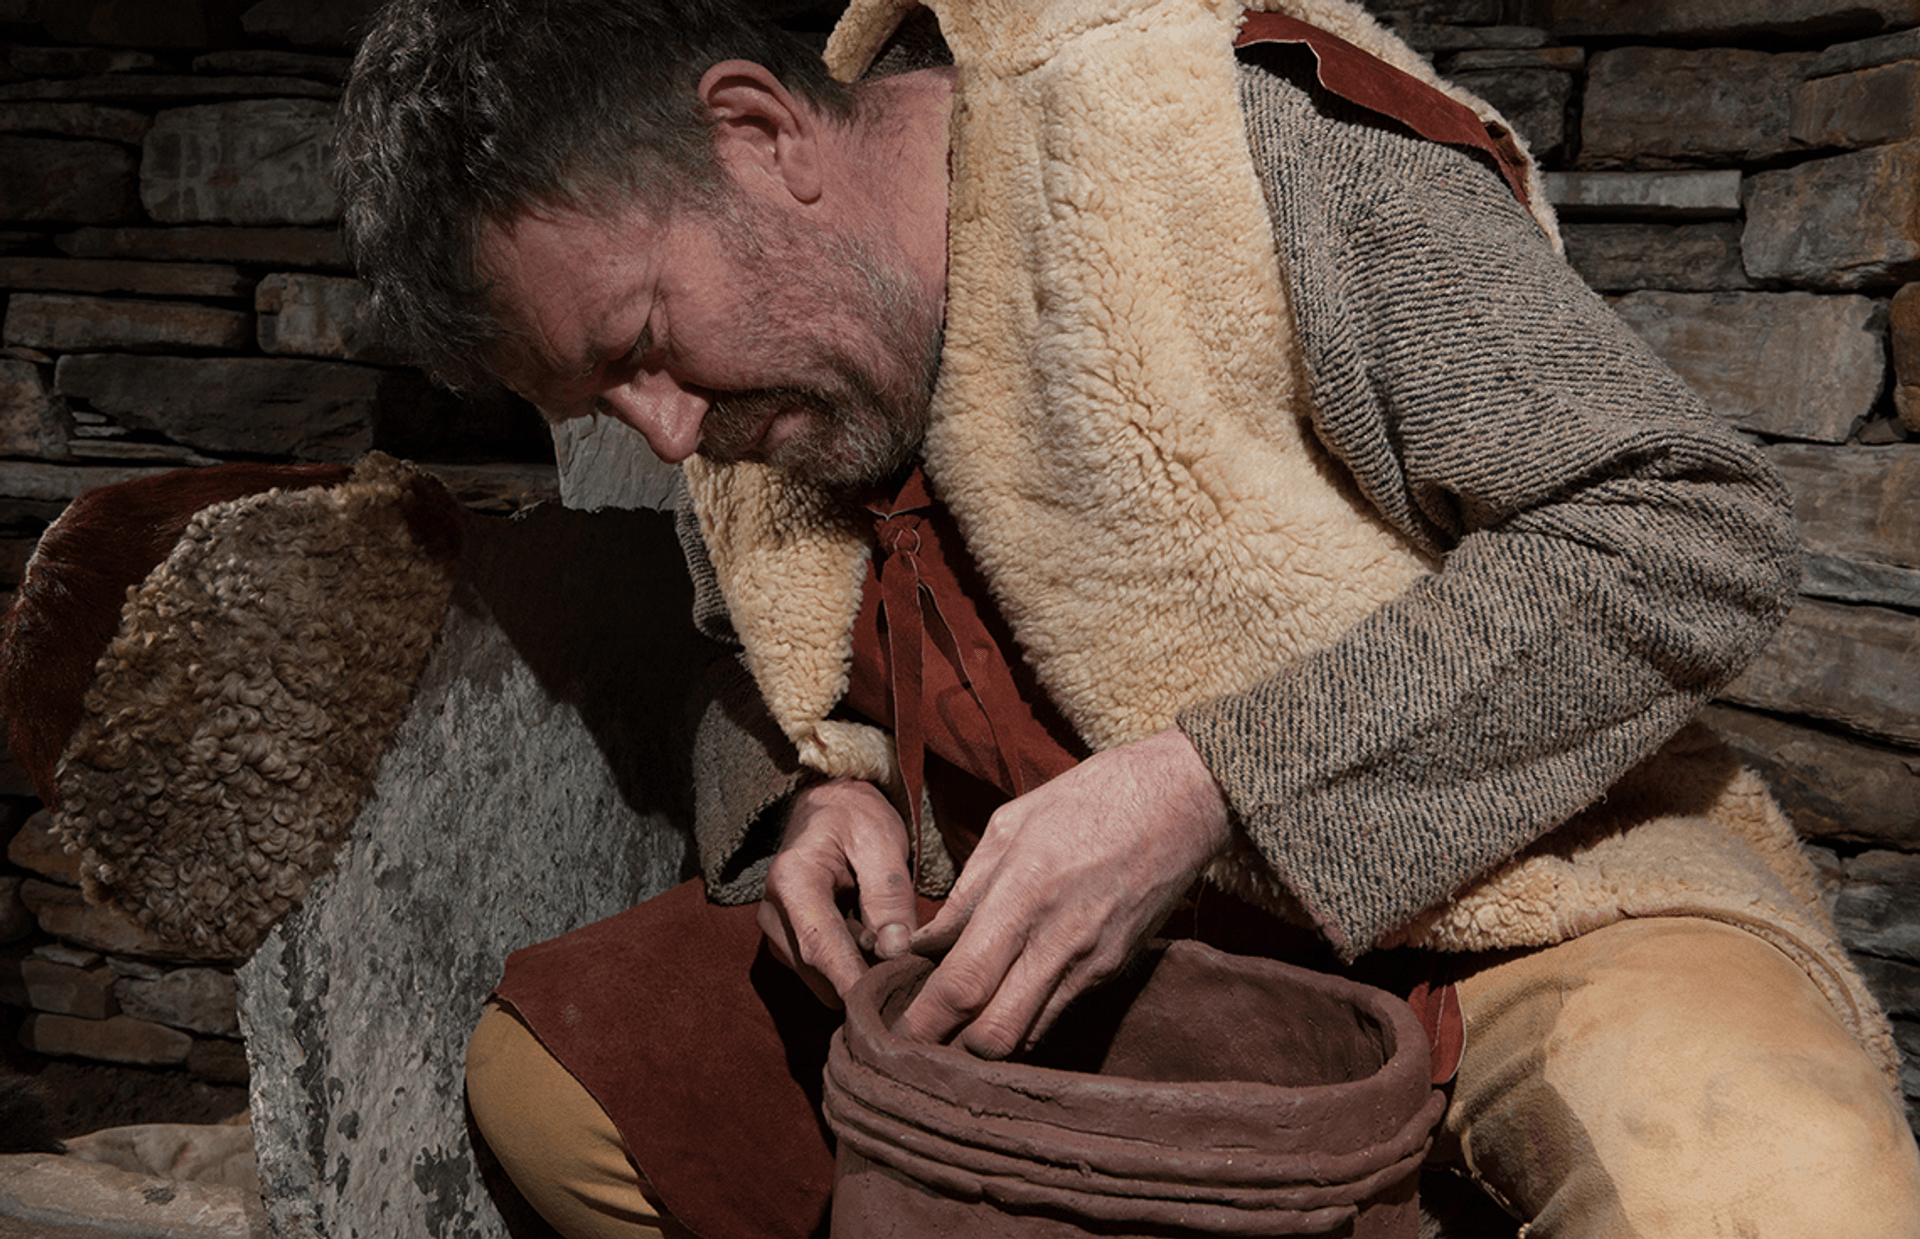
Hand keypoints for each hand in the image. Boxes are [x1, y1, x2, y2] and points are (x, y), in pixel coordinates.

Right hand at [757, 778, 917, 1008]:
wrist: (826, 805)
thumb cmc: (856, 818)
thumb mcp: (881, 841)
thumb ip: (889, 894)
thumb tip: (895, 950)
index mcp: (792, 881)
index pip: (822, 947)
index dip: (854, 982)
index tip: (885, 1011)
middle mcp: (772, 913)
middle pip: (820, 971)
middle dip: (863, 979)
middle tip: (911, 972)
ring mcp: (775, 932)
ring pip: (821, 979)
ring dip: (857, 973)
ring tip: (891, 947)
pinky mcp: (786, 944)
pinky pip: (820, 973)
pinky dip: (849, 967)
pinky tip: (871, 945)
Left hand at [895, 727, 1231, 1058]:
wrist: (1183, 799)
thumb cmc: (1089, 798)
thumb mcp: (1011, 824)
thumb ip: (965, 892)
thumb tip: (923, 943)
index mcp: (1024, 893)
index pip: (963, 983)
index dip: (925, 1021)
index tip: (896, 1035)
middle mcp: (1060, 939)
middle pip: (996, 1034)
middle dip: (953, 1049)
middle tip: (923, 1042)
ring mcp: (1093, 961)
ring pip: (1030, 1035)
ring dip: (990, 1040)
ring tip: (958, 1026)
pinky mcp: (1115, 970)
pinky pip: (1058, 1013)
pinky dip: (1025, 1018)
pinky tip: (1005, 1000)